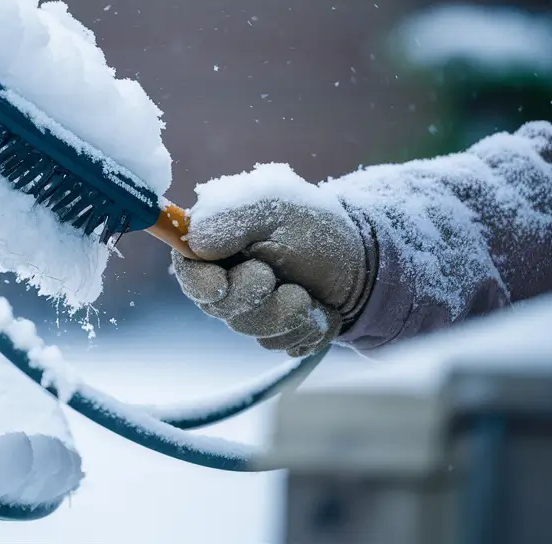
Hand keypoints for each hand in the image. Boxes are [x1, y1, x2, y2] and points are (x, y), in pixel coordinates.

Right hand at [171, 166, 375, 356]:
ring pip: (251, 330)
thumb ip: (233, 218)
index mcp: (219, 243)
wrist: (364, 264)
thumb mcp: (277, 208)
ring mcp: (249, 309)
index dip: (198, 283)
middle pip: (218, 307)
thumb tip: (197, 242)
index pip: (187, 268)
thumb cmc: (317, 228)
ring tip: (310, 295)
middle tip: (281, 282)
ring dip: (289, 314)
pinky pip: (279, 344)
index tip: (220, 285)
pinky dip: (305, 329)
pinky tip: (319, 310)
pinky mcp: (274, 332)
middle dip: (257, 299)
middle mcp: (227, 277)